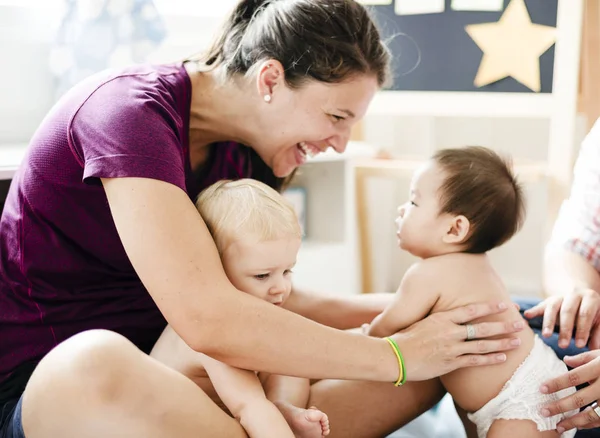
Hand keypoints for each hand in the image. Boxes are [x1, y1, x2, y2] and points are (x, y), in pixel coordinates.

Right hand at [390, 301, 523, 381]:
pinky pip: (475, 361)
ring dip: (502, 343)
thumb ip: (435, 319)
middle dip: (503, 325)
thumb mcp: (420, 322)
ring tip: (517, 342)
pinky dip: (490, 359)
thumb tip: (444, 315)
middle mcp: (449, 331)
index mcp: (442, 318)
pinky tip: (502, 358)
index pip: (471, 310)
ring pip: (482, 344)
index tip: (504, 304)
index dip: (489, 307)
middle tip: (520, 323)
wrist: (394, 356)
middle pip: (482, 327)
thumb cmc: (404, 338)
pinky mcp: (450, 363)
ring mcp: (451, 347)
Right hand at [524, 288, 599, 348]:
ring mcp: (560, 296)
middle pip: (567, 310)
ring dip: (548, 322)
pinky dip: (533, 310)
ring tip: (546, 336)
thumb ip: (598, 333)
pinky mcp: (549, 300)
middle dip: (565, 329)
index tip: (580, 345)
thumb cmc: (593, 313)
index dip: (582, 329)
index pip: (585, 313)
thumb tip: (596, 349)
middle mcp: (574, 294)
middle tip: (563, 345)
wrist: (581, 296)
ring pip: (552, 307)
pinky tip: (527, 316)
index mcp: (590, 298)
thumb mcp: (599, 321)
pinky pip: (540, 305)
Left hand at [540, 350, 599, 432]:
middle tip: (543, 411)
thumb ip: (583, 358)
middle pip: (579, 399)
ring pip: (591, 415)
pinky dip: (588, 424)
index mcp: (599, 368)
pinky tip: (576, 426)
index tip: (541, 389)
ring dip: (573, 422)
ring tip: (558, 427)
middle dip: (560, 407)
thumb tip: (565, 360)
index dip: (556, 384)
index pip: (573, 377)